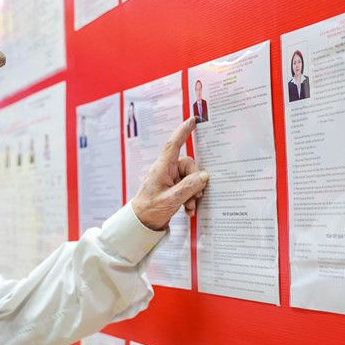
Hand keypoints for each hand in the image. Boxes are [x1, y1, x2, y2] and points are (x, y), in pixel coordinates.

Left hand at [131, 116, 209, 230]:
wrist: (141, 224)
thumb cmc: (150, 210)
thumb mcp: (171, 199)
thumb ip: (189, 187)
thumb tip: (204, 176)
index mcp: (162, 168)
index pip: (174, 144)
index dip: (183, 131)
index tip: (192, 120)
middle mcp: (166, 170)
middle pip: (189, 166)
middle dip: (196, 181)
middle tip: (195, 197)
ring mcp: (169, 179)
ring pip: (191, 178)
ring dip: (193, 192)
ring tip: (189, 206)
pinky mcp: (172, 188)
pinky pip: (188, 187)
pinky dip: (190, 198)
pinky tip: (188, 209)